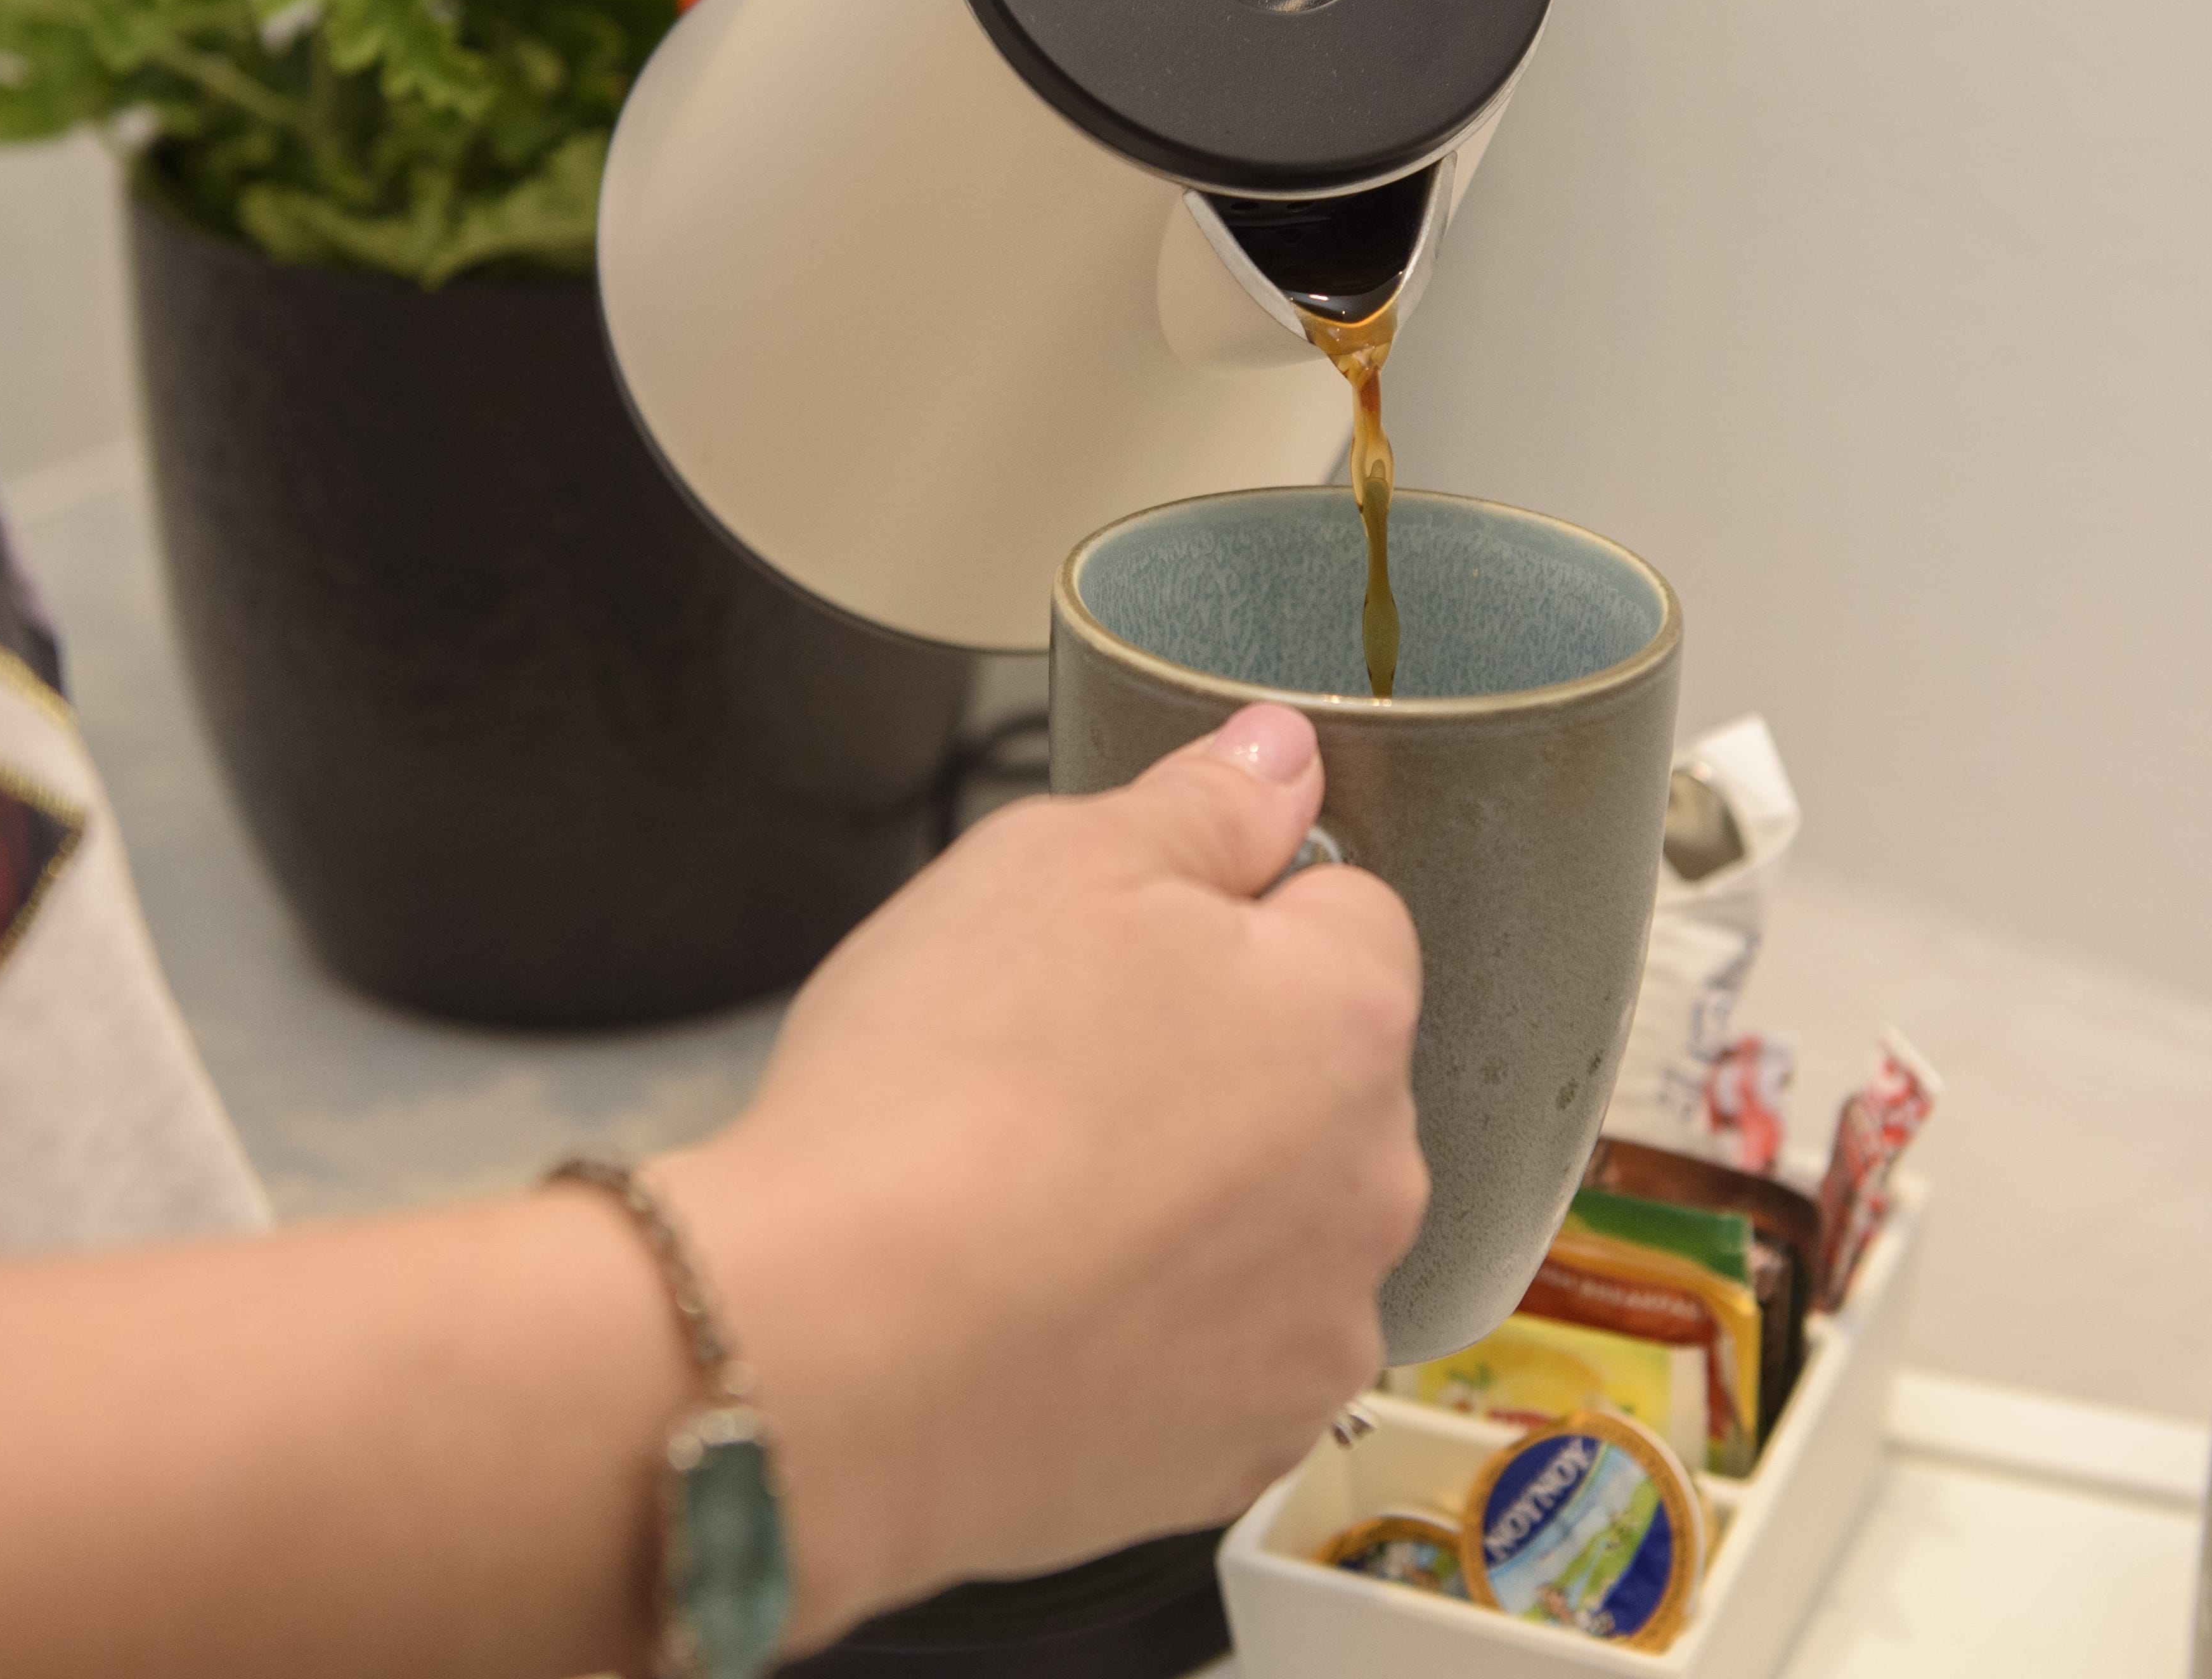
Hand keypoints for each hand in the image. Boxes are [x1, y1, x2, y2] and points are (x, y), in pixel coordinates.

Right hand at [659, 704, 1423, 1635]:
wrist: (839, 1357)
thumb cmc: (938, 1100)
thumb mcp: (1053, 861)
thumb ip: (1200, 802)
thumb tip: (1281, 756)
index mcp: (1349, 1012)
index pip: (1342, 915)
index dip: (1217, 916)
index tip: (1113, 953)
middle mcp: (1373, 1179)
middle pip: (1308, 1081)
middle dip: (1207, 1068)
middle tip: (1045, 1078)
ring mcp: (1314, 1329)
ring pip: (1264, 1228)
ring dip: (1183, 1212)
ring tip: (1026, 1206)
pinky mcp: (1239, 1455)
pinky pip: (1211, 1361)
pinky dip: (1143, 1341)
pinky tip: (1035, 1316)